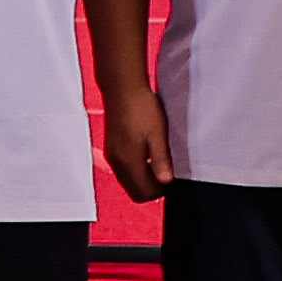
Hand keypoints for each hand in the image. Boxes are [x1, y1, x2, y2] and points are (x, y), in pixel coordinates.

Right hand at [100, 75, 174, 204]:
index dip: (160, 191)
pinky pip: (123, 170)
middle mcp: (116, 161)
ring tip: (157, 161)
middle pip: (134, 191)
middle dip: (151, 188)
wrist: (122, 87)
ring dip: (142, 179)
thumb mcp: (157, 134)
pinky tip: (145, 154)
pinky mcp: (111, 147)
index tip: (170, 179)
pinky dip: (135, 170)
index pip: (143, 193)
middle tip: (165, 173)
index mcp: (128, 160)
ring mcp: (112, 155)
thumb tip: (166, 181)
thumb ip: (160, 160)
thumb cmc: (140, 106)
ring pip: (128, 181)